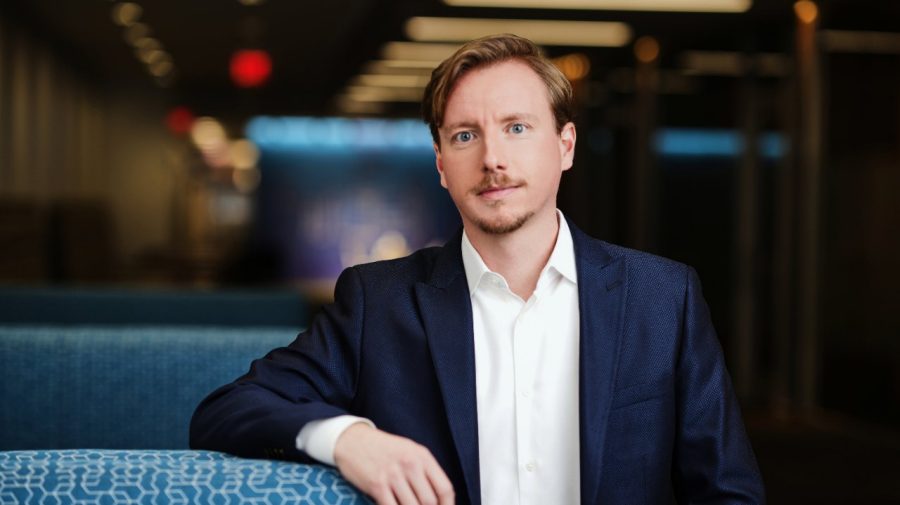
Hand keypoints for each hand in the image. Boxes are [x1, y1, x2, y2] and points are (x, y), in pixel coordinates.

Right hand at [333, 423, 454, 504]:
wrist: (352, 440)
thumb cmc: (383, 448)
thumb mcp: (409, 451)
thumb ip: (425, 471)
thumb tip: (439, 499)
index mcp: (422, 456)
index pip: (445, 488)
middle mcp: (410, 464)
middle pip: (429, 502)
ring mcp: (393, 475)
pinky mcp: (377, 485)